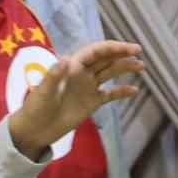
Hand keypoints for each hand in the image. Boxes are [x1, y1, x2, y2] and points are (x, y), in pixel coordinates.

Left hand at [6, 40, 143, 158]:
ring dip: (124, 68)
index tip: (127, 48)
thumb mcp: (44, 91)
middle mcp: (82, 73)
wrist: (36, 129)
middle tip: (139, 51)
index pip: (95, 52)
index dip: (111, 48)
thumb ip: (55, 75)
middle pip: (105, 59)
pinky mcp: (91, 102)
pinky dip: (121, 91)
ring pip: (109, 73)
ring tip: (141, 66)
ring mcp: (88, 87)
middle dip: (122, 53)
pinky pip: (109, 94)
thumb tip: (68, 59)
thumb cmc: (36, 107)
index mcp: (72, 66)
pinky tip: (133, 90)